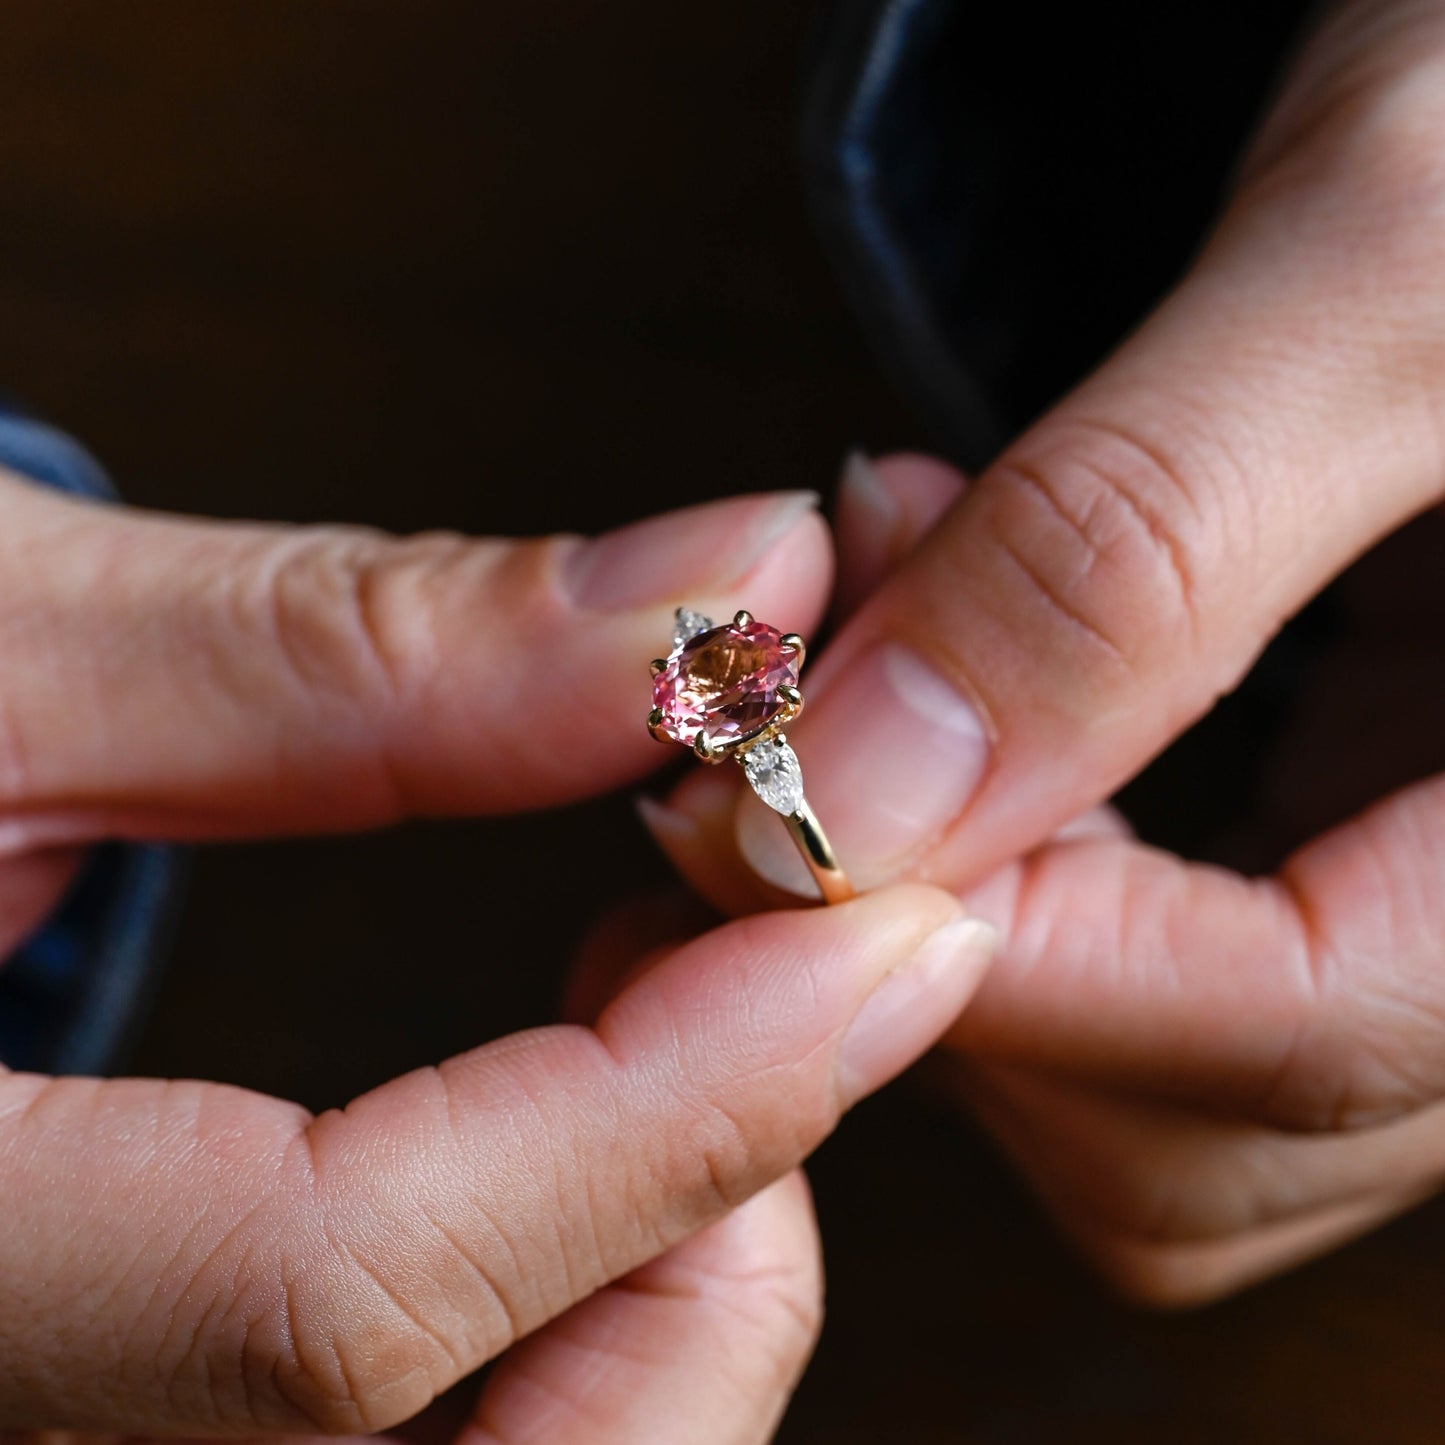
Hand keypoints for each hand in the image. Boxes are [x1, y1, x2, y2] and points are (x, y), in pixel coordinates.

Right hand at [0, 472, 998, 1434]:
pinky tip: (582, 1122)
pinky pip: (406, 1431)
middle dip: (704, 1287)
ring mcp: (46, 1422)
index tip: (890, 932)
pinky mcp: (103, 1382)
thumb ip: (356, 649)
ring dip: (663, 1307)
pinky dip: (566, 1309)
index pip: (334, 1307)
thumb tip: (728, 588)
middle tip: (798, 1014)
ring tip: (698, 1045)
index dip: (677, 1111)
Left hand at [646, 0, 1444, 1305]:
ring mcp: (1426, 890)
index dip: (1006, 949)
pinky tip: (941, 673)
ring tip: (885, 632)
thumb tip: (858, 799)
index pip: (1308, 1036)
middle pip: (1193, 1127)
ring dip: (952, 889)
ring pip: (1139, 1077)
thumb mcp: (1388, 265)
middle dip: (951, 928)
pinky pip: (1135, 950)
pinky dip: (998, 851)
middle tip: (820, 692)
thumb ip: (1129, 548)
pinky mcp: (1342, 823)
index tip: (774, 797)